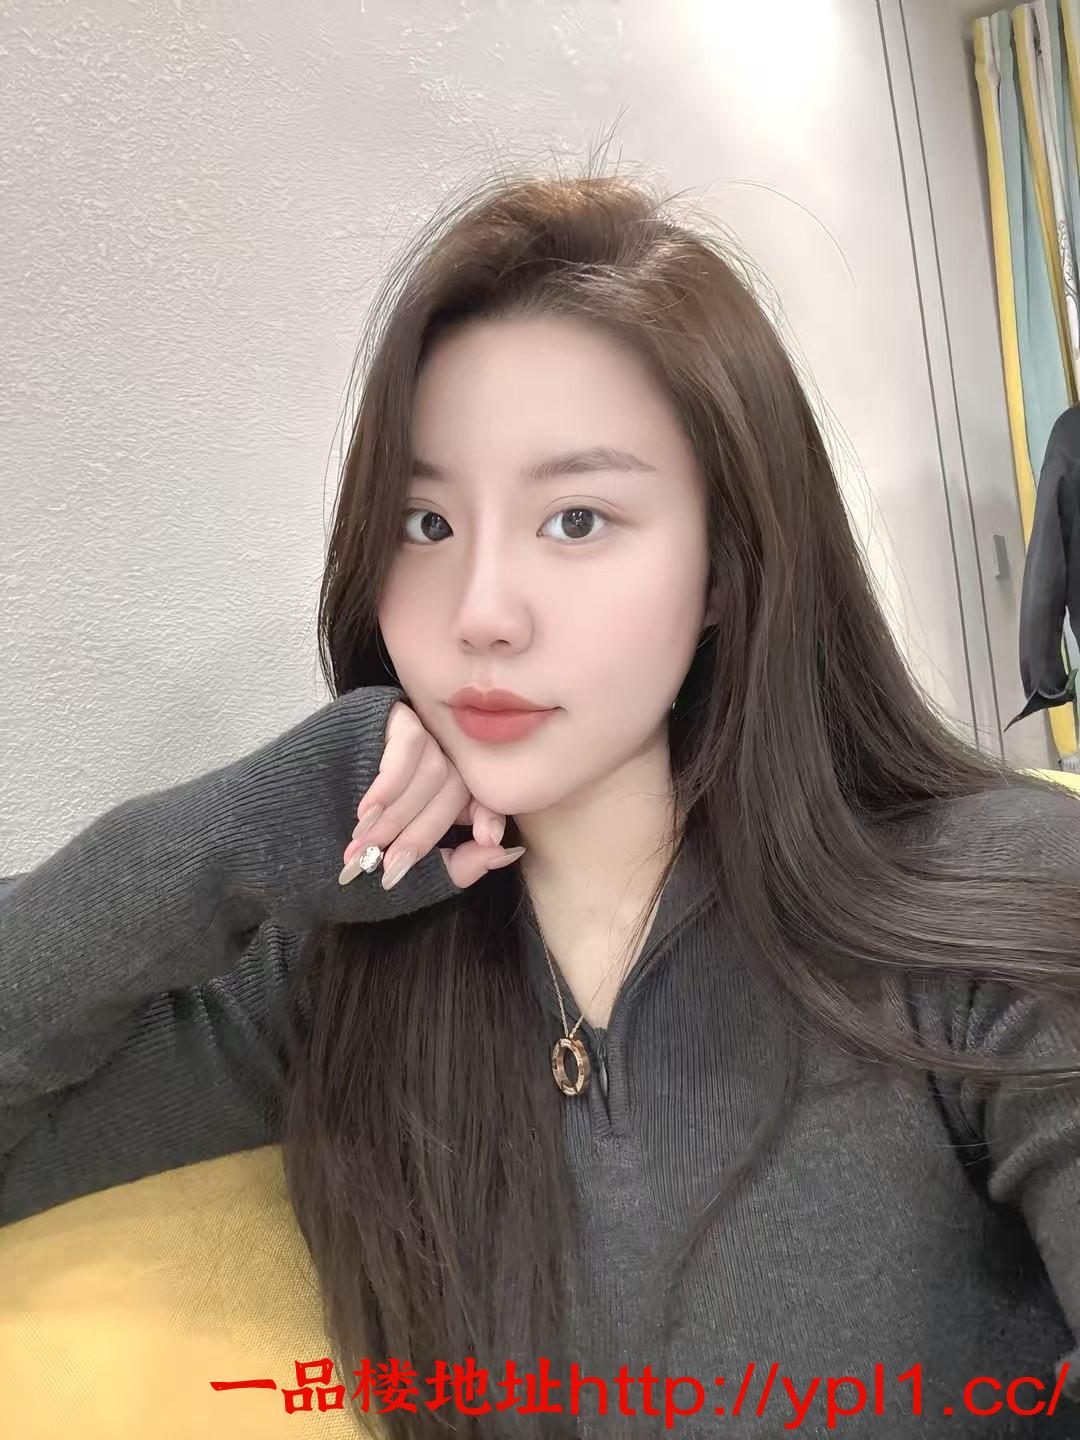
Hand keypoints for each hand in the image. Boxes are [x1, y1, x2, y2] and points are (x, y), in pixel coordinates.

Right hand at [338, 699, 524, 890]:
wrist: (296, 807)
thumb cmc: (361, 841)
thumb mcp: (412, 863)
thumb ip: (457, 865)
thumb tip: (502, 853)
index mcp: (454, 789)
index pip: (485, 796)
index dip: (488, 817)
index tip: (486, 839)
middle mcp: (444, 755)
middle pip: (454, 790)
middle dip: (420, 834)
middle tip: (388, 866)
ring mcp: (422, 731)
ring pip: (433, 771)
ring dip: (397, 815)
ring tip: (365, 843)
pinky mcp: (396, 714)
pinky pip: (408, 744)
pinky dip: (390, 784)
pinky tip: (366, 811)